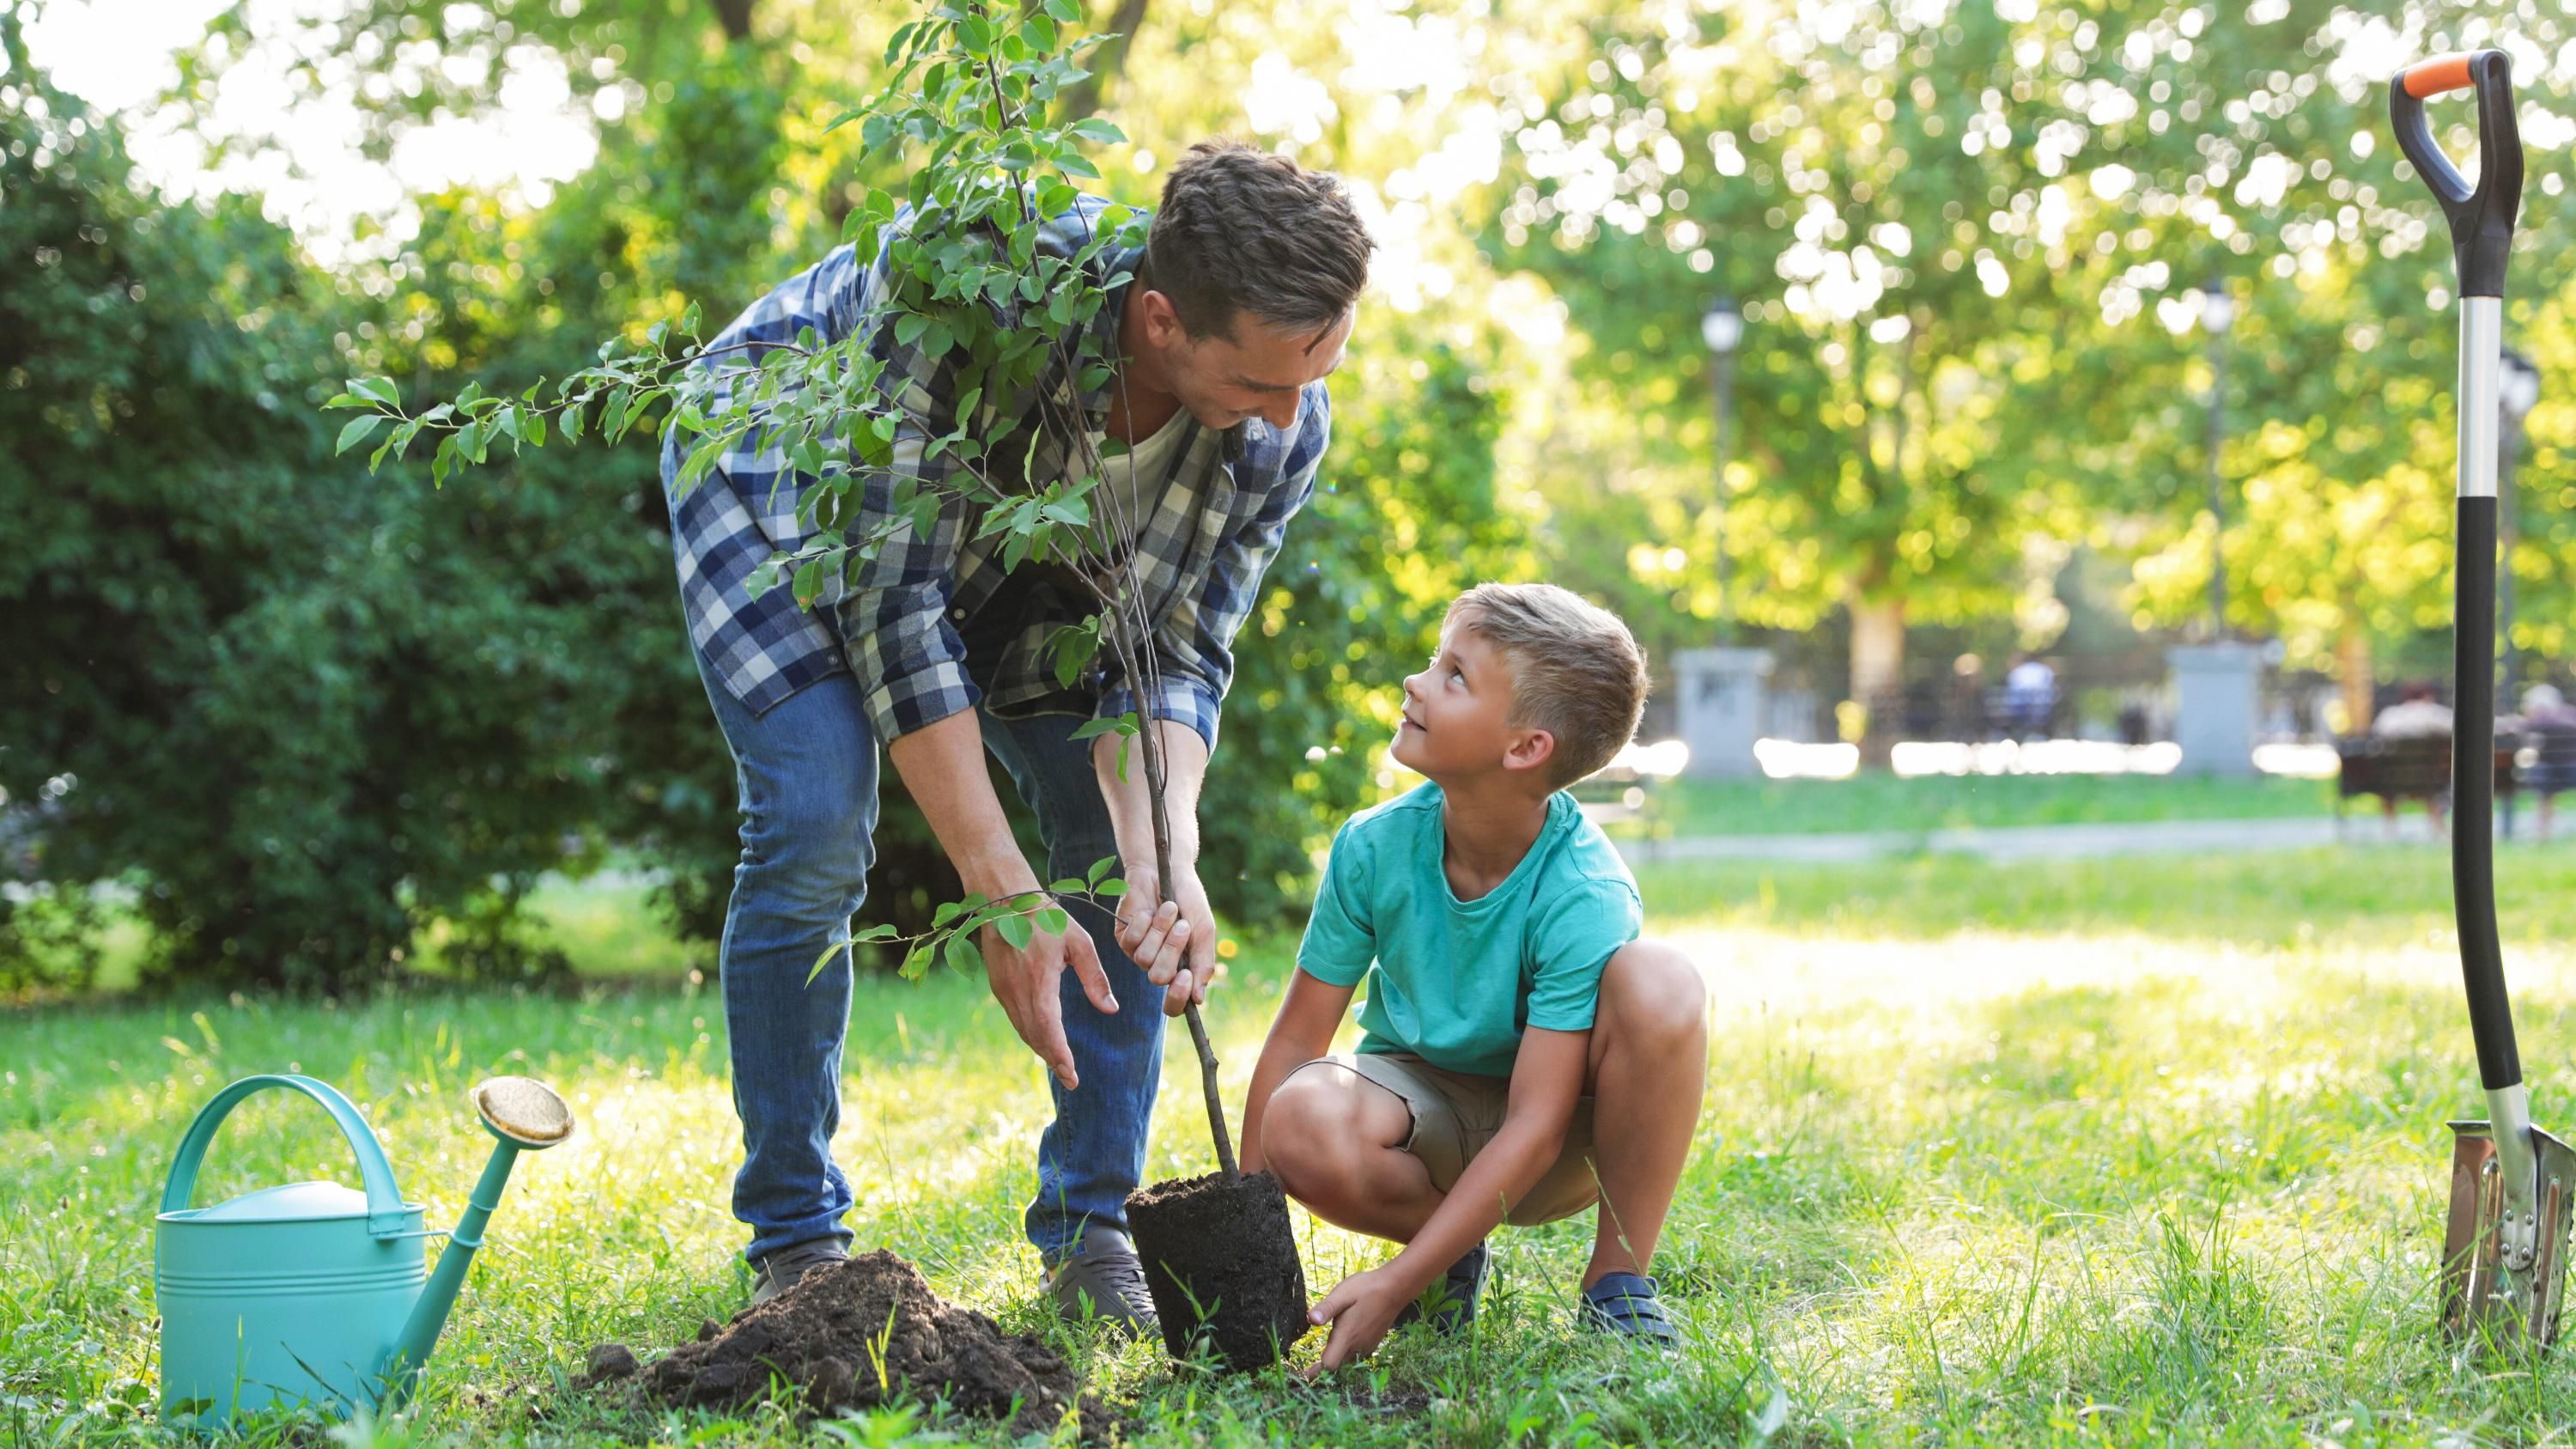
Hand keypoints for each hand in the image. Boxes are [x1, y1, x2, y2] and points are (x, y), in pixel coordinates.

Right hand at [981, 894, 1116, 1089]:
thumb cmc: (1047, 918)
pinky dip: (1031, 1034)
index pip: (1049, 1028)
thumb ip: (1095, 978)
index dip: (1060, 1054)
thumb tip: (1111, 1009)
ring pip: (1023, 1030)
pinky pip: (1016, 1018)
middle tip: (1071, 1080)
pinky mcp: (999, 987)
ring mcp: (1004, 990)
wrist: (1005, 901)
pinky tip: (1044, 1040)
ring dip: (1042, 1049)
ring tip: (1060, 1066)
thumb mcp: (1079, 943)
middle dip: (1053, 1060)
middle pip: (1035, 1036)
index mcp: (1039, 980)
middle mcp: (1017, 991)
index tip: (1072, 1075)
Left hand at [1115, 864, 1217, 1016]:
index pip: (1175, 1004)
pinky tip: (1149, 909)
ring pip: (1144, 959)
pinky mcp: (1124, 938)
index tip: (1186, 976)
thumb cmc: (1189, 901)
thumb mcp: (1203, 930)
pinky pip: (1132, 940)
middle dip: (1172, 950)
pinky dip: (1145, 922)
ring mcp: (1139, 953)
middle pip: (1159, 978)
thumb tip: (1199, 999)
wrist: (1168, 872)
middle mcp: (1159, 966)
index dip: (1178, 997)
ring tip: (1168, 909)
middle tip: (1182, 926)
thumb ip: (1203, 963)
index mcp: (1182, 970)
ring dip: (1160, 930)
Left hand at [1304, 1264, 1414, 1372]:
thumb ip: (1326, 1308)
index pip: (1329, 1365)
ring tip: (1321, 1361)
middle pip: (1336, 1367)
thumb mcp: (1342, 1294)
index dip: (1314, 1373)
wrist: (1395, 1289)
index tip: (1301, 1377)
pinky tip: (1341, 1346)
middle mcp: (1357, 1346)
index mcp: (1346, 1337)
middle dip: (1322, 1371)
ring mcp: (1366, 1345)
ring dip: (1334, 1363)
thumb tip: (1310, 1319)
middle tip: (1306, 1371)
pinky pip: (1356, 1356)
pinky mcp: (1372, 1342)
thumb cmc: (1366, 1289)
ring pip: (1346, 1362)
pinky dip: (1345, 1356)